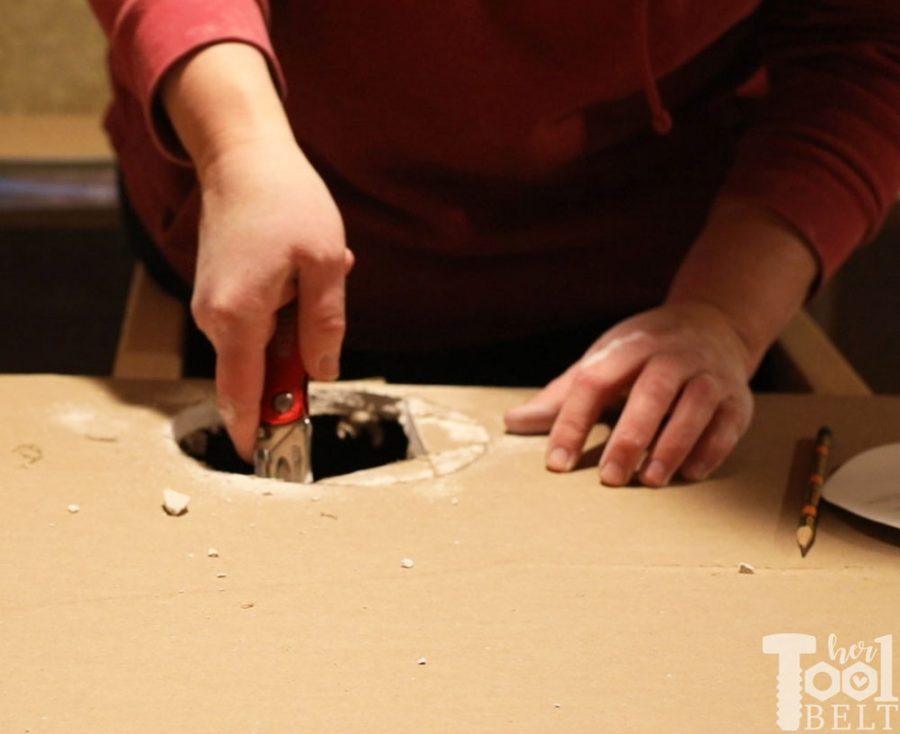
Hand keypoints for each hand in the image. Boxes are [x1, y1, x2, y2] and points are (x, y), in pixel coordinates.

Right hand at [190, 138, 352, 460]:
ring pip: (259, 346)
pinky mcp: (219, 292)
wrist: (242, 156)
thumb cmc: (286, 202)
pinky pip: (254, 323)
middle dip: (295, 361)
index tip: (267, 460)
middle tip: (320, 310)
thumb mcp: (323, 264)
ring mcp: (212, 304)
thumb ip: (324, 325)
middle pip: (254, 373)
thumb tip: (322, 372)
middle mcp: (214, 317)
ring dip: (294, 326)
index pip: (242, 394)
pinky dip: (283, 310)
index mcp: (237, 317)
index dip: (255, 430)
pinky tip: (300, 270)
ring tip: (313, 274)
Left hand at [503, 302, 754, 485]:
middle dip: (629, 437)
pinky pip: (726, 422)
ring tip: (649, 480)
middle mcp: (671, 357)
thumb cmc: (643, 353)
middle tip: (610, 478)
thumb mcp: (601, 362)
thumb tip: (512, 421)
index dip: (572, 422)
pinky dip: (710, 448)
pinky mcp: (736, 397)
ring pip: (693, 406)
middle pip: (650, 394)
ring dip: (672, 445)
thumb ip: (561, 396)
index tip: (557, 463)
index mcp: (628, 348)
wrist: (713, 324)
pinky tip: (690, 474)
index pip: (593, 382)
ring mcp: (707, 374)